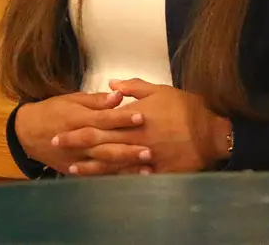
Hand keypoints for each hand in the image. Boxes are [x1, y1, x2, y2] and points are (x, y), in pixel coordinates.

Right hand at [13, 91, 151, 175]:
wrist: (27, 132)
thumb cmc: (52, 111)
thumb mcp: (71, 100)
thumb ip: (96, 100)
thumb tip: (118, 95)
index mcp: (78, 119)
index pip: (103, 118)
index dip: (122, 118)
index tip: (142, 117)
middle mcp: (78, 140)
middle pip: (105, 144)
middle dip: (128, 147)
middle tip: (150, 148)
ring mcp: (76, 157)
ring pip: (103, 162)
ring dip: (124, 165)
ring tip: (145, 167)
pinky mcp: (75, 169)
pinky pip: (96, 174)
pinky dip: (113, 177)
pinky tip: (130, 178)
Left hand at [60, 78, 229, 174]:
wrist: (212, 133)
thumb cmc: (186, 109)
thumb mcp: (160, 90)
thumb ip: (133, 87)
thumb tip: (111, 85)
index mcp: (133, 117)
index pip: (99, 122)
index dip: (78, 127)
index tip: (60, 129)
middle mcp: (134, 138)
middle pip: (99, 143)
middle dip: (76, 145)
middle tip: (56, 146)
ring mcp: (144, 157)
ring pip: (111, 163)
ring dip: (90, 167)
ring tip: (72, 169)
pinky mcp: (155, 171)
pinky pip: (131, 177)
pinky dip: (116, 180)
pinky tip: (103, 184)